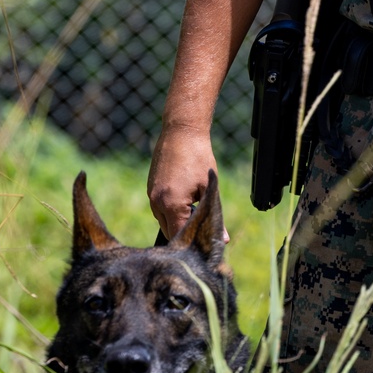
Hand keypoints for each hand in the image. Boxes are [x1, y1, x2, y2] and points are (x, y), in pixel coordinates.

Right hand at [148, 127, 228, 241]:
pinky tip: (186, 197)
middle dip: (185, 232)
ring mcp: (151, 194)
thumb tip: (221, 239)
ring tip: (195, 207)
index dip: (192, 240)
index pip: (179, 235)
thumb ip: (213, 214)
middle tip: (202, 224)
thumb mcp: (209, 188)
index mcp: (171, 204)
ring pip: (163, 220)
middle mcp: (156, 202)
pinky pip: (159, 208)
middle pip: (169, 231)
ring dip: (178, 220)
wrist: (181, 132)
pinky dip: (171, 210)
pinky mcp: (150, 187)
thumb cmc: (198, 158)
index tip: (204, 240)